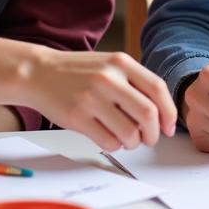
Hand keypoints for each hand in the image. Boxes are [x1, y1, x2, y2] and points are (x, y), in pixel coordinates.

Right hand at [24, 48, 176, 152]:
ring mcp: (92, 98)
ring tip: (127, 138)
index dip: (169, 112)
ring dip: (133, 143)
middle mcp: (108, 78)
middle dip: (154, 133)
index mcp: (120, 62)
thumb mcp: (109, 64)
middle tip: (150, 139)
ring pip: (130, 133)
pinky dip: (115, 146)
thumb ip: (134, 81)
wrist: (39, 72)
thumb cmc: (78, 72)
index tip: (169, 127)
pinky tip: (109, 137)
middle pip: (148, 114)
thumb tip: (161, 113)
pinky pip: (109, 142)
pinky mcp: (77, 117)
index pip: (158, 88)